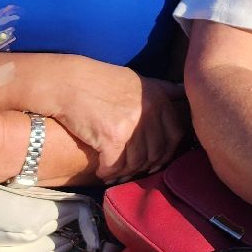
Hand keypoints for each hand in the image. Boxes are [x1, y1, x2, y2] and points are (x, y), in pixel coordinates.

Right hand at [48, 71, 188, 181]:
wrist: (68, 82)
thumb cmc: (100, 81)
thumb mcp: (138, 79)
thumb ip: (161, 90)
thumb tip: (183, 91)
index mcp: (159, 97)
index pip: (175, 134)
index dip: (166, 153)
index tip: (154, 161)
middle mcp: (150, 111)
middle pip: (156, 151)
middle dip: (144, 165)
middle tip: (131, 170)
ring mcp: (132, 125)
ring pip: (136, 161)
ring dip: (125, 171)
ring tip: (115, 172)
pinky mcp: (112, 138)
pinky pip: (115, 165)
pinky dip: (108, 173)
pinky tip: (102, 172)